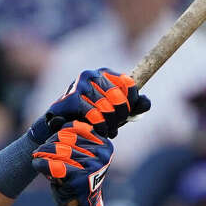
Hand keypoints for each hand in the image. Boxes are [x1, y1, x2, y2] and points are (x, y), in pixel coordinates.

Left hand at [32, 121, 111, 205]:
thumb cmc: (77, 178)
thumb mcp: (79, 156)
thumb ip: (71, 139)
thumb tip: (53, 118)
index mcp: (104, 144)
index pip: (75, 128)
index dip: (58, 132)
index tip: (50, 140)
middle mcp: (102, 154)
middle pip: (66, 138)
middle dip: (48, 143)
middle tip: (39, 150)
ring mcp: (92, 167)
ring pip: (59, 151)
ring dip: (42, 153)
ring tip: (36, 156)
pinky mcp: (80, 179)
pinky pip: (54, 165)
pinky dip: (41, 163)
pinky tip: (36, 164)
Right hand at [34, 68, 149, 140]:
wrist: (59, 129)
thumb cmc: (89, 119)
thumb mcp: (115, 113)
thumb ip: (133, 107)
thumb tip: (146, 103)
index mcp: (104, 74)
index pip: (128, 84)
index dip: (132, 103)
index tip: (126, 115)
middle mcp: (92, 75)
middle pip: (119, 98)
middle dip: (120, 117)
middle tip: (116, 127)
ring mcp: (80, 85)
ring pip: (107, 108)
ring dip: (110, 124)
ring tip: (108, 131)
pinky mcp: (72, 98)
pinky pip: (94, 114)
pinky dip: (99, 126)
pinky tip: (98, 131)